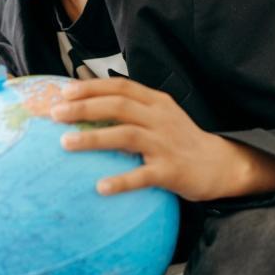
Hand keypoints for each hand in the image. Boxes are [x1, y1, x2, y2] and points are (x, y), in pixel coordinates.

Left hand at [50, 78, 242, 201]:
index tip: (64, 92)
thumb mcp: (158, 115)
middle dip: (84, 108)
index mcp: (156, 102)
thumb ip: (131, 108)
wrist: (219, 165)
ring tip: (66, 143)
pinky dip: (121, 180)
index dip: (92, 87)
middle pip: (119, 106)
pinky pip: (143, 175)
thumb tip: (86, 104)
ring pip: (126, 135)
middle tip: (55, 114)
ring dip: (94, 138)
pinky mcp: (171, 171)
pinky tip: (100, 187)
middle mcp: (160, 118)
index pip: (121, 86)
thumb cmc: (179, 139)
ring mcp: (166, 144)